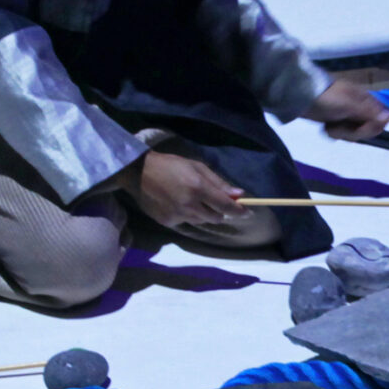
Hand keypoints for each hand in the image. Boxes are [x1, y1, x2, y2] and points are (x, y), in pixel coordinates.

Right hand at [120, 150, 249, 228]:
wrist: (139, 173)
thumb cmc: (170, 165)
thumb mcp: (196, 167)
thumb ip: (218, 182)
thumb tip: (238, 195)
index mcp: (198, 188)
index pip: (226, 206)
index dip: (240, 211)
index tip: (249, 212)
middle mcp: (189, 205)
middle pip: (216, 218)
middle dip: (220, 211)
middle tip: (214, 201)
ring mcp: (178, 216)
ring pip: (202, 221)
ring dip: (204, 213)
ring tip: (192, 199)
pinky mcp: (168, 222)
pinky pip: (186, 222)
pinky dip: (188, 215)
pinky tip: (178, 203)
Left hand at [304, 79, 388, 140]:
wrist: (300, 97)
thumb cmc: (326, 98)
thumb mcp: (347, 104)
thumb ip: (368, 112)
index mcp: (366, 101)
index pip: (381, 120)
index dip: (372, 128)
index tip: (360, 127)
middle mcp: (361, 109)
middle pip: (369, 130)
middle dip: (353, 132)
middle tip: (338, 126)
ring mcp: (349, 116)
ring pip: (356, 134)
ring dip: (342, 133)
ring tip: (329, 126)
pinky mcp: (339, 122)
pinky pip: (344, 134)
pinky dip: (335, 133)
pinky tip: (326, 128)